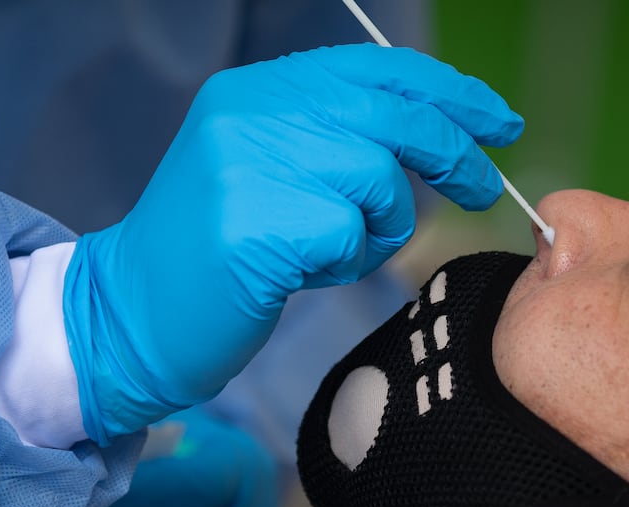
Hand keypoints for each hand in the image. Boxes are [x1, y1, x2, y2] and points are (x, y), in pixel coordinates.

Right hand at [64, 43, 523, 443]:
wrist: (131, 316)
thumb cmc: (217, 255)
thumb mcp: (269, 171)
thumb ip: (335, 138)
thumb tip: (439, 129)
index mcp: (256, 91)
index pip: (376, 69)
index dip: (448, 91)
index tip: (497, 121)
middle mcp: (250, 112)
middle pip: (392, 115)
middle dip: (454, 155)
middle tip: (483, 190)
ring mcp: (248, 164)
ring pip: (378, 180)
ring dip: (379, 229)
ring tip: (333, 253)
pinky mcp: (255, 224)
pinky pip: (349, 234)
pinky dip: (345, 262)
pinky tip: (303, 273)